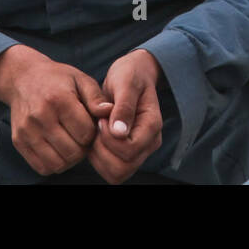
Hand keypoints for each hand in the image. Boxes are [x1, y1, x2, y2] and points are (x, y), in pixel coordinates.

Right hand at [0, 45, 113, 175]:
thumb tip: (109, 112)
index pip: (85, 133)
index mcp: (59, 99)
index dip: (93, 132)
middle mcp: (40, 116)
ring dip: (70, 159)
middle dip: (83, 147)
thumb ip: (96, 98)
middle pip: (73, 151)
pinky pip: (42, 167)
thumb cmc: (57, 79)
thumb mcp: (80, 79)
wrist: (22, 78)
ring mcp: (27, 130)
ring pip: (58, 164)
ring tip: (71, 143)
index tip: (90, 124)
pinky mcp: (18, 141)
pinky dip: (54, 164)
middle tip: (82, 136)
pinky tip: (58, 149)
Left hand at [89, 49, 163, 184]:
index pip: (130, 149)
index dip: (109, 138)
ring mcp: (139, 151)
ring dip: (99, 156)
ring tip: (96, 131)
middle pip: (123, 168)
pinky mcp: (127, 154)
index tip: (101, 117)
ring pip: (116, 174)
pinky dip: (98, 158)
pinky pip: (110, 170)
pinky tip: (96, 137)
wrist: (132, 74)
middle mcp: (149, 143)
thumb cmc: (129, 75)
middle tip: (97, 125)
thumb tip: (119, 133)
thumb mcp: (125, 82)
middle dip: (102, 149)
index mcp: (152, 126)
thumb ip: (124, 106)